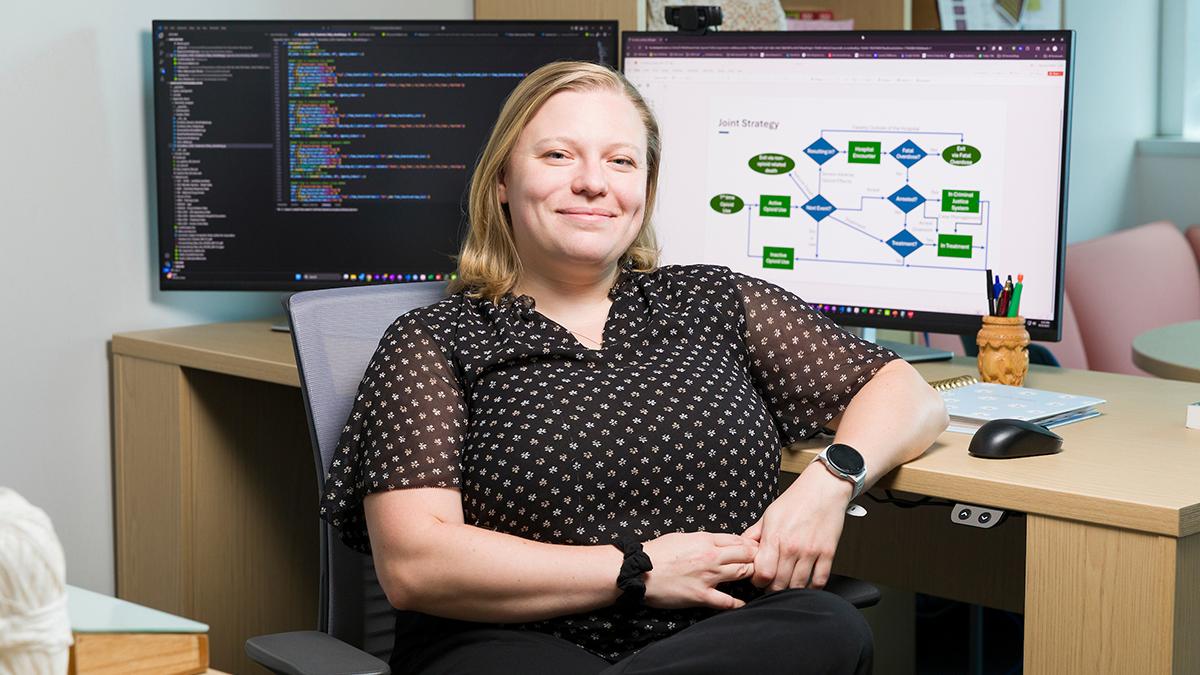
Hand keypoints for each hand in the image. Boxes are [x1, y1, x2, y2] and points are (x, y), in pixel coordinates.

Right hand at [640, 531, 758, 609]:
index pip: (739, 540)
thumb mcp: (682, 537)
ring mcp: (708, 577)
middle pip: (746, 555)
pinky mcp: (701, 595)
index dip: (752, 545)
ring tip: (755, 580)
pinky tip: (744, 603)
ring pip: (742, 573)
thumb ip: (703, 539)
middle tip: (762, 564)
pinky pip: (727, 601)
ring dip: (751, 576)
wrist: (637, 570)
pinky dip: (738, 603)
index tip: (757, 549)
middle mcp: (711, 557)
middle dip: (757, 558)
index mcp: (706, 540)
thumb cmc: (657, 552)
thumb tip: (718, 542)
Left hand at [741, 463, 851, 592]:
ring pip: (798, 586)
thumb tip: (742, 548)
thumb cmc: (796, 499)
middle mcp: (792, 546)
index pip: (762, 573)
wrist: (823, 488)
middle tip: (772, 584)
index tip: (759, 579)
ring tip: (787, 583)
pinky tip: (806, 583)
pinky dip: (812, 587)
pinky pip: (819, 580)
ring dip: (791, 589)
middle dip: (772, 588)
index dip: (758, 580)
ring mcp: (811, 551)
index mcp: (774, 537)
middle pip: (779, 584)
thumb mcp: (769, 514)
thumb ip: (754, 534)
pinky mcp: (828, 553)